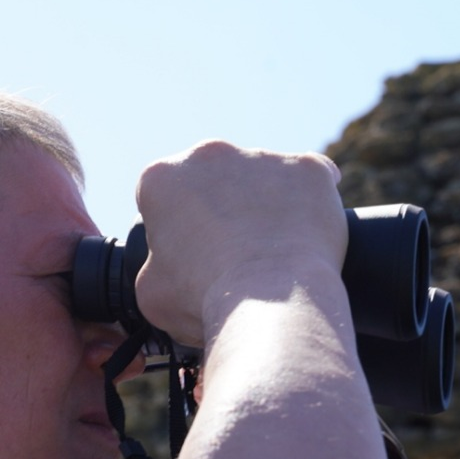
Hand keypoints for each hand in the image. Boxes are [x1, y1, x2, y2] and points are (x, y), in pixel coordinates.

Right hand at [133, 141, 348, 345]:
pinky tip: (306, 233)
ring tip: (271, 251)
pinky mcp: (309, 169)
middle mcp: (211, 153)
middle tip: (232, 251)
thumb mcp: (151, 291)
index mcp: (162, 177)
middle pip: (214, 179)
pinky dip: (309, 202)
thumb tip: (170, 264)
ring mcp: (264, 157)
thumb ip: (155, 263)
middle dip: (220, 207)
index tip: (191, 249)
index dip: (177, 225)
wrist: (271, 305)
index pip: (165, 194)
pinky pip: (309, 180)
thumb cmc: (204, 299)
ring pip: (262, 178)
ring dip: (264, 204)